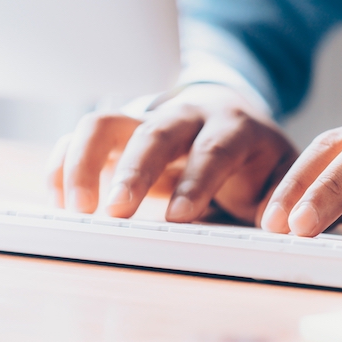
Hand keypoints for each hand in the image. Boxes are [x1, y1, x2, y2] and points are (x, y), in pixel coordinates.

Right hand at [47, 85, 297, 224]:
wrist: (232, 117)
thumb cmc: (256, 156)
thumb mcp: (281, 172)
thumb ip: (282, 196)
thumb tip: (279, 224)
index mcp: (232, 127)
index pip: (215, 149)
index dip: (197, 180)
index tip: (180, 217)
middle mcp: (185, 117)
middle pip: (154, 133)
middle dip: (134, 171)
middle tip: (116, 212)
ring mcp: (146, 121)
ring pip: (106, 124)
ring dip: (86, 163)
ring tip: (78, 210)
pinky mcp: (117, 133)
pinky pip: (80, 138)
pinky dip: (63, 165)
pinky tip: (59, 202)